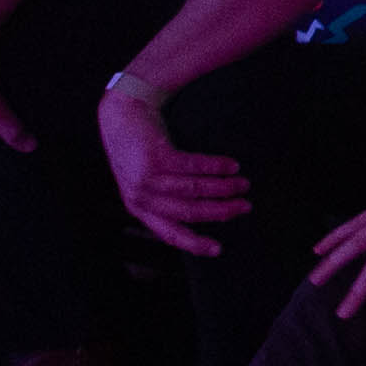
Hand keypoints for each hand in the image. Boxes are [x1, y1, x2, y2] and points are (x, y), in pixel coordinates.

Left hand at [102, 78, 251, 256]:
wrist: (120, 116)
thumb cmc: (140, 150)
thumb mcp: (147, 182)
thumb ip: (166, 199)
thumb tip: (208, 211)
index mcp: (140, 209)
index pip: (170, 234)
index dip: (195, 244)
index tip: (219, 249)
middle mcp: (141, 197)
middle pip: (188, 212)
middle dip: (221, 212)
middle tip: (245, 207)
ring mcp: (146, 178)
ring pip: (194, 190)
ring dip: (224, 188)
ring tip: (244, 184)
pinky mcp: (155, 157)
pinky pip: (193, 166)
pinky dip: (217, 166)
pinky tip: (232, 165)